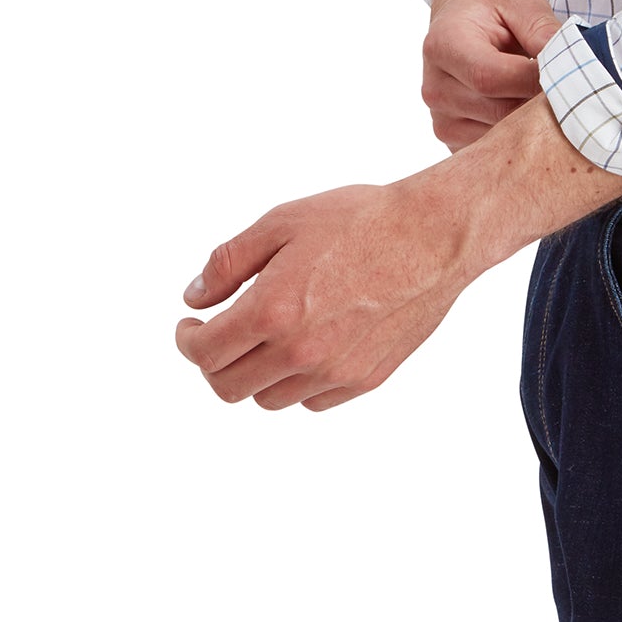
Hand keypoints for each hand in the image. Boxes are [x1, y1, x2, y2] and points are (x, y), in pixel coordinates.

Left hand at [174, 168, 465, 411]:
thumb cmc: (361, 220)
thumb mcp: (283, 221)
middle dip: (214, 363)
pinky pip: (313, 401)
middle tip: (221, 337)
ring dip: (256, 375)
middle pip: (228, 387)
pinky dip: (298, 383)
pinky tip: (307, 347)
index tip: (191, 327)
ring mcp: (335, 371)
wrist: (434, 234)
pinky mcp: (365, 379)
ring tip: (268, 339)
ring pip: (269, 400)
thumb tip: (195, 298)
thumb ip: (229, 262)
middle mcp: (300, 351)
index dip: (187, 340)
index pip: (204, 353)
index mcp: (272, 311)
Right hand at [422, 0, 562, 147]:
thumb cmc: (494, 11)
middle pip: (499, 110)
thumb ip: (543, 29)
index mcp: (443, 45)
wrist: (465, 24)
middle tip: (568, 86)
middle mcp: (434, 88)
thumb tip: (566, 65)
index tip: (566, 71)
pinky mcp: (454, 141)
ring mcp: (442, 119)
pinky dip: (519, 133)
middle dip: (539, 101)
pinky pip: (496, 148)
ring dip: (532, 119)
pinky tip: (527, 108)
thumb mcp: (521, 2)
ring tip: (545, 92)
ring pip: (502, 134)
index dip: (534, 79)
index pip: (491, 77)